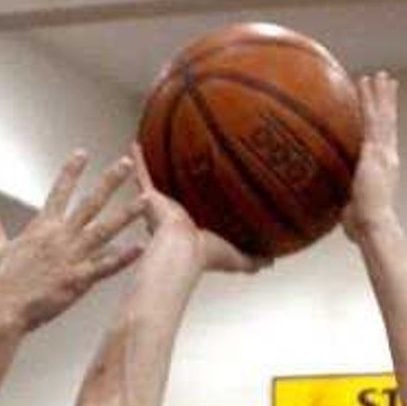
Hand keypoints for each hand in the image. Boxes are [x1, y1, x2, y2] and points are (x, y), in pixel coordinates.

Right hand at [0, 152, 148, 330]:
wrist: (2, 308)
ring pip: (106, 229)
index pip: (59, 191)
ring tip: (145, 200)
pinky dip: (125, 256)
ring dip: (127, 213)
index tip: (82, 153)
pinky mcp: (79, 279)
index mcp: (42, 227)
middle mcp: (60, 236)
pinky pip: (107, 265)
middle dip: (110, 182)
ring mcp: (72, 256)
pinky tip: (141, 246)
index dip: (71, 171)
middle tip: (125, 165)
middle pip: (91, 202)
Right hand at [133, 143, 268, 275]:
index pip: (196, 220)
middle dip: (174, 193)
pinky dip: (138, 160)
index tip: (200, 207)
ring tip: (155, 152)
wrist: (182, 248)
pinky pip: (143, 173)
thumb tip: (271, 261)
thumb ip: (252, 259)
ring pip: (158, 184)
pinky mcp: (151, 197)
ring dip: (155, 170)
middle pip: (175, 201)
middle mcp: (175, 219)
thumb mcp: (235, 257)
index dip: (198, 214)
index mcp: (193, 232)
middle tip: (176, 178)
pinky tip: (135, 145)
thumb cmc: (205, 255)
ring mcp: (161, 207)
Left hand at [341, 73, 400, 243]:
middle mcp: (388, 158)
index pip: (387, 142)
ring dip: (380, 94)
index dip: (388, 125)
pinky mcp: (374, 150)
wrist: (374, 226)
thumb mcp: (354, 212)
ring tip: (379, 75)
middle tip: (388, 83)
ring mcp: (383, 152)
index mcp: (386, 171)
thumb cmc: (364, 228)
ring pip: (383, 116)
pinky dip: (368, 99)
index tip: (387, 111)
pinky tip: (363, 82)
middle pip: (389, 123)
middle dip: (388, 102)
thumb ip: (348, 207)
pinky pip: (370, 118)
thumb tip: (338, 213)